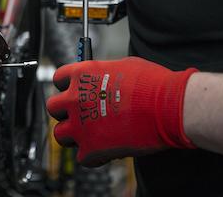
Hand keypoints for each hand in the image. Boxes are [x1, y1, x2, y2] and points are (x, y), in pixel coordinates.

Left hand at [46, 57, 197, 165]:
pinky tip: (107, 150)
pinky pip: (82, 157)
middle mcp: (75, 98)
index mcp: (82, 73)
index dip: (68, 86)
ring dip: (74, 135)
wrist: (168, 107)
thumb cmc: (153, 84)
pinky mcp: (91, 148)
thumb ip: (103, 75)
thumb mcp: (123, 66)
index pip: (58, 78)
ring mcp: (80, 124)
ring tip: (91, 135)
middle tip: (81, 115)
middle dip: (66, 112)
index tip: (75, 91)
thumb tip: (102, 80)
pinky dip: (94, 156)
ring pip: (60, 134)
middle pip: (53, 107)